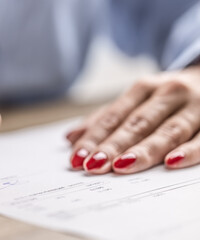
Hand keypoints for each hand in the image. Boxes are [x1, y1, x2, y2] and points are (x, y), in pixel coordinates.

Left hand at [68, 65, 199, 173]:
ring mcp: (194, 107)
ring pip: (167, 130)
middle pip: (137, 124)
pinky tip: (172, 163)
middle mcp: (168, 93)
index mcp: (144, 89)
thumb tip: (71, 138)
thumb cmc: (167, 97)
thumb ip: (106, 118)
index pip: (113, 116)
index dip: (94, 137)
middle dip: (113, 146)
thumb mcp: (136, 100)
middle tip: (93, 166)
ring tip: (122, 166)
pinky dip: (190, 150)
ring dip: (144, 150)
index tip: (77, 157)